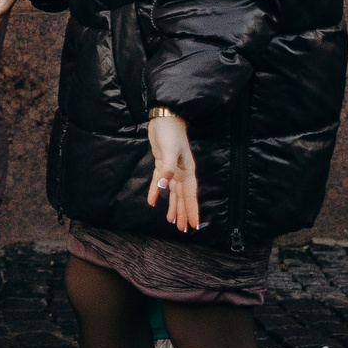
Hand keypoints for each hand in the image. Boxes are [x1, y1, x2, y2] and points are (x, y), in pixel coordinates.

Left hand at [147, 111, 199, 231]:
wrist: (164, 118)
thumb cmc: (170, 133)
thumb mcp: (169, 150)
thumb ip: (166, 169)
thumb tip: (164, 187)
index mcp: (187, 171)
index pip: (190, 195)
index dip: (191, 210)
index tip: (194, 225)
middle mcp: (181, 172)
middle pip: (182, 197)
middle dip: (182, 212)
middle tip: (182, 229)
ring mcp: (172, 168)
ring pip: (173, 192)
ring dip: (173, 206)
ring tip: (171, 221)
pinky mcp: (161, 164)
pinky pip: (159, 182)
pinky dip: (156, 192)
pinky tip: (153, 202)